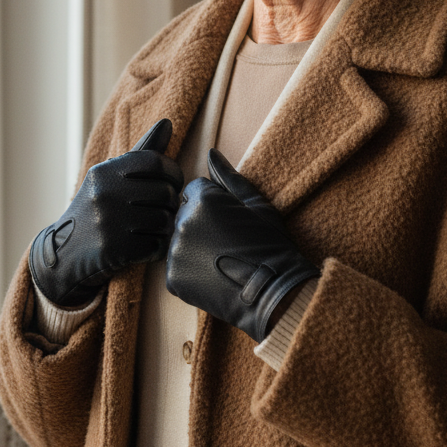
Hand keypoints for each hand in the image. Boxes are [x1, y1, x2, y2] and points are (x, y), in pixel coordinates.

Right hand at [29, 119, 183, 305]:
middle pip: (165, 193)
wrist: (62, 251)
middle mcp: (105, 194)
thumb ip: (141, 152)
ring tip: (156, 227)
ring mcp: (109, 223)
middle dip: (171, 202)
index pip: (156, 163)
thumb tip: (167, 123)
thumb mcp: (109, 177)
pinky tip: (147, 244)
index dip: (173, 173)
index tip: (172, 183)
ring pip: (164, 220)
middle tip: (165, 209)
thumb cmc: (94, 209)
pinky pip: (157, 245)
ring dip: (166, 226)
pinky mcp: (114, 250)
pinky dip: (158, 247)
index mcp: (105, 172)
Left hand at [166, 148, 317, 341]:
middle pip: (183, 214)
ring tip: (222, 260)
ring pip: (179, 241)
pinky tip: (214, 276)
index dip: (214, 204)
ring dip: (194, 246)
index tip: (230, 221)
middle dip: (201, 223)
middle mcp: (183, 223)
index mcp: (202, 200)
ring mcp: (175, 252)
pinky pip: (177, 266)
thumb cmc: (271, 245)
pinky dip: (191, 271)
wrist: (274, 293)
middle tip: (227, 242)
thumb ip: (229, 178)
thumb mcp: (257, 205)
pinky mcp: (172, 278)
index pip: (194, 191)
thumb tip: (211, 153)